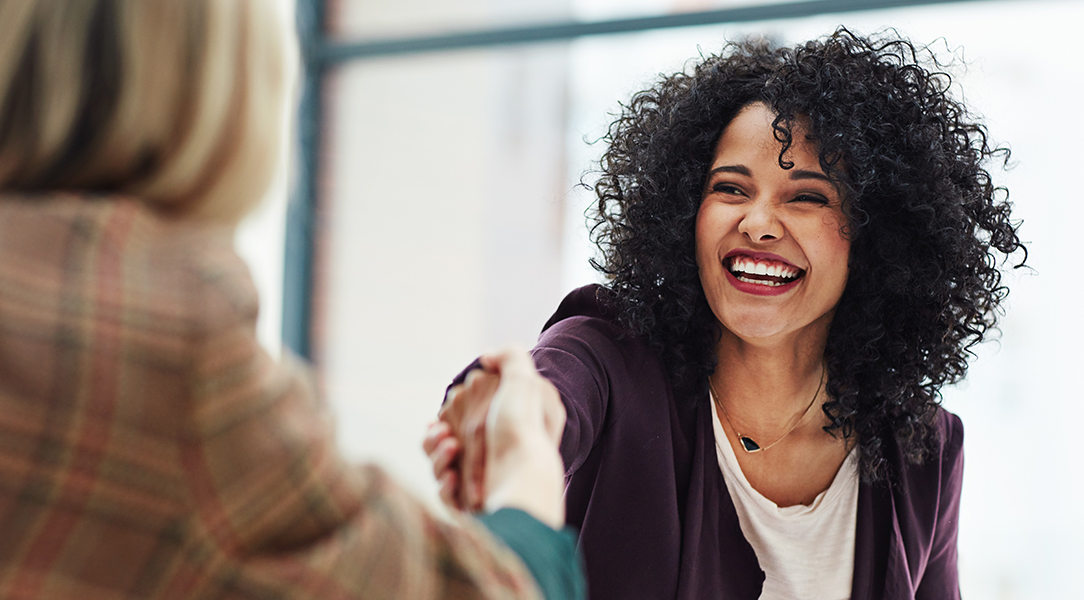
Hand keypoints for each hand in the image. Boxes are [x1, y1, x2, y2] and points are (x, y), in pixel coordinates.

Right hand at [424, 348, 565, 527]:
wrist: (523, 479)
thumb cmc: (523, 430)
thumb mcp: (524, 381)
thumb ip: (509, 358)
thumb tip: (487, 358)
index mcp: (501, 430)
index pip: (463, 419)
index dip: (450, 414)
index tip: (448, 410)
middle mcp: (491, 457)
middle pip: (444, 442)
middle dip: (436, 436)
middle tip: (444, 434)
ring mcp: (480, 483)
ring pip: (439, 467)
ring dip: (436, 455)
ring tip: (451, 448)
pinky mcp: (471, 507)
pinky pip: (445, 494)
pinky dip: (444, 483)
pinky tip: (453, 476)